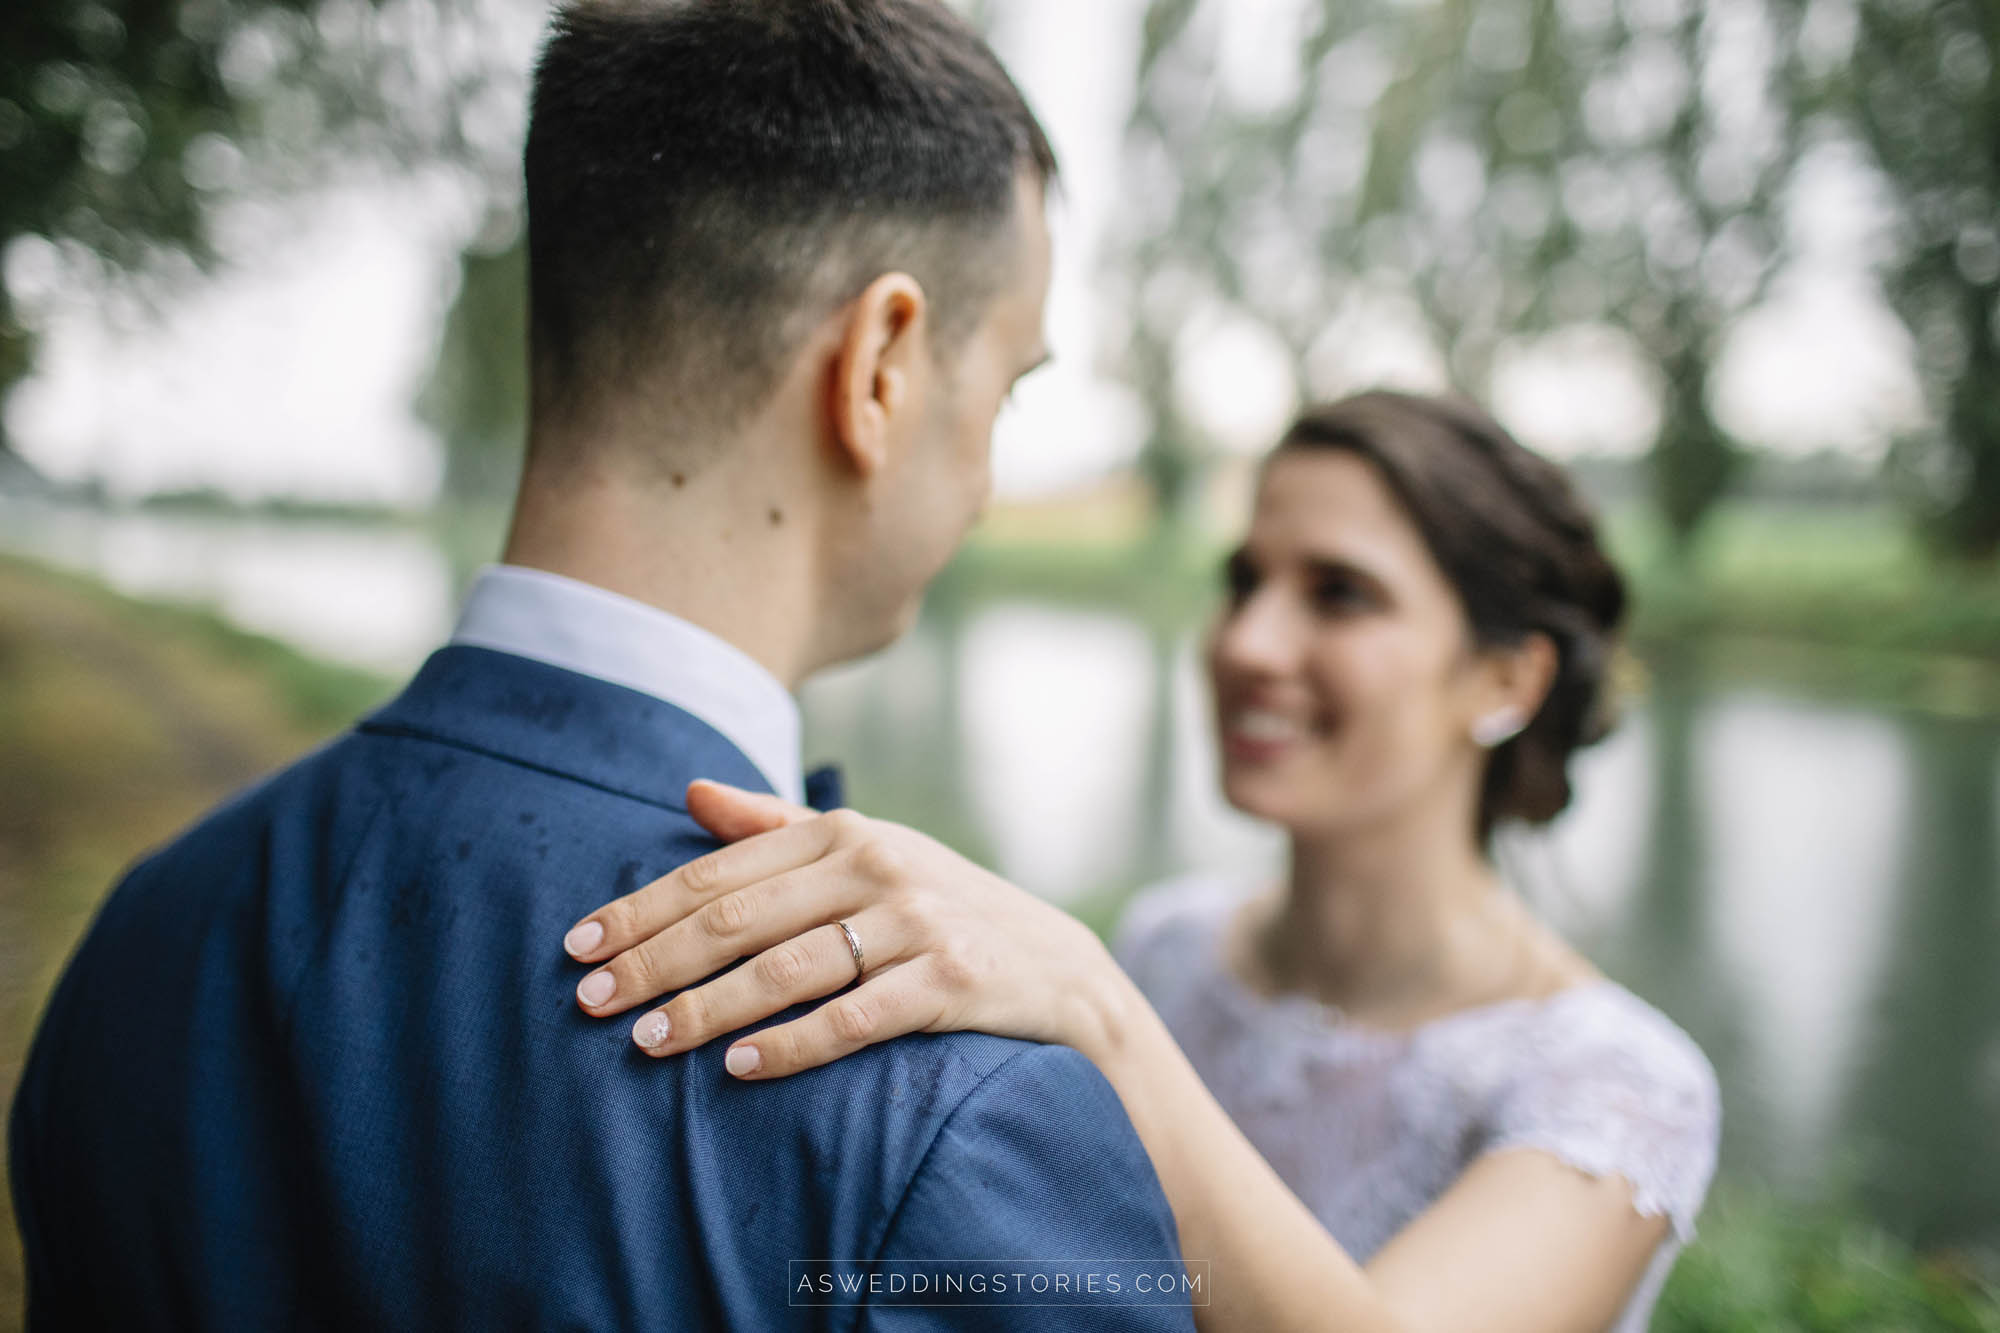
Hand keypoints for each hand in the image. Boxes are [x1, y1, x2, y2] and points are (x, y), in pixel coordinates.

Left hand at [562, 780, 1127, 1077]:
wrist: (1056, 967)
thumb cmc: (939, 909)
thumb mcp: (868, 855)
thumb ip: (777, 829)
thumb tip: (691, 793)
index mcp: (844, 833)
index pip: (719, 871)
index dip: (642, 909)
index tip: (578, 946)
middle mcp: (878, 867)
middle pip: (739, 918)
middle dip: (656, 962)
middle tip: (591, 1002)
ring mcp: (918, 924)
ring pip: (787, 969)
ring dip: (708, 1009)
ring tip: (648, 1043)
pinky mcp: (951, 983)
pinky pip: (855, 1018)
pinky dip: (793, 1044)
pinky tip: (741, 1067)